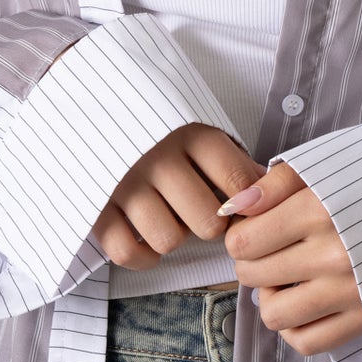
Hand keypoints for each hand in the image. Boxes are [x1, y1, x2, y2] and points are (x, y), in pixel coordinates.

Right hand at [89, 123, 265, 269]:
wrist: (91, 106)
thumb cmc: (159, 129)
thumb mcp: (197, 128)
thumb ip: (232, 158)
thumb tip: (270, 189)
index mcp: (188, 133)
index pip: (238, 182)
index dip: (247, 203)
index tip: (241, 205)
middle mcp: (156, 158)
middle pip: (207, 222)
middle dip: (209, 223)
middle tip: (201, 211)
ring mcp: (122, 184)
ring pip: (168, 240)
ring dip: (173, 236)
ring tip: (169, 218)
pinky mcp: (95, 207)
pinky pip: (126, 252)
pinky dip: (141, 255)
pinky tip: (147, 238)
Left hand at [219, 161, 361, 356]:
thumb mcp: (334, 162)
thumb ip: (278, 182)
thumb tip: (234, 207)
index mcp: (322, 211)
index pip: (246, 240)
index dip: (240, 234)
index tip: (254, 226)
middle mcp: (334, 256)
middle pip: (254, 274)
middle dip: (251, 261)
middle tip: (268, 249)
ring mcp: (351, 292)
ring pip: (274, 314)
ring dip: (269, 297)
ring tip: (283, 277)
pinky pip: (308, 342)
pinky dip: (294, 328)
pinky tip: (301, 304)